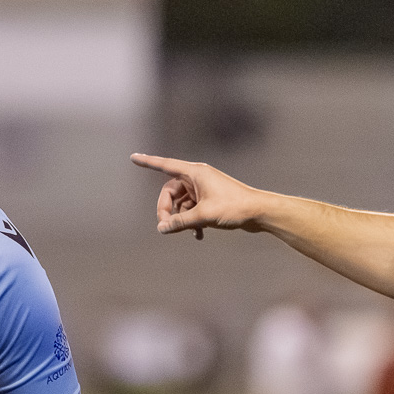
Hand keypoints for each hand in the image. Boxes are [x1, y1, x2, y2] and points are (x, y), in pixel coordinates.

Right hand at [132, 154, 270, 236]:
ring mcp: (205, 189)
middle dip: (167, 209)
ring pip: (182, 203)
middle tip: (166, 227)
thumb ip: (180, 222)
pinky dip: (192, 221)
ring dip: (182, 219)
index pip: (165, 165)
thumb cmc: (234, 207)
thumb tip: (161, 229)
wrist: (260, 212)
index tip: (133, 157)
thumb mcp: (203, 216)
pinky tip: (198, 236)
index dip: (148, 162)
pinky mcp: (212, 200)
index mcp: (195, 172)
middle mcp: (198, 178)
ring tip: (189, 233)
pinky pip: (194, 209)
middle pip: (171, 192)